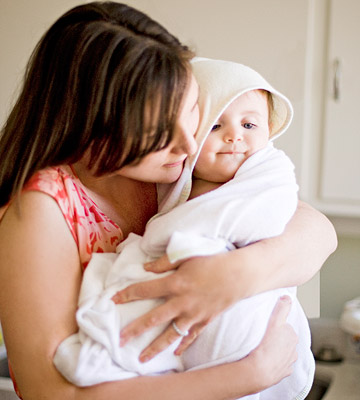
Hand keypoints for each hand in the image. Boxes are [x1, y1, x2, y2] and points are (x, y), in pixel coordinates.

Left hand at [112, 253, 238, 361]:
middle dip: (136, 330)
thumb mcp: (187, 256)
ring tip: (142, 359)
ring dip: (155, 347)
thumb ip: (165, 262)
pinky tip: (175, 354)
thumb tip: (146, 267)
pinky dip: (183, 345)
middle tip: (120, 340)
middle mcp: (182, 302)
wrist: (239, 275)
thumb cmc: (212, 261)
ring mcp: (194, 315)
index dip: (128, 294)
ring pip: (170, 335)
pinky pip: (191, 336)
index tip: (113, 300)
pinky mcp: (205, 321)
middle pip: (154, 318)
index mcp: (176, 283)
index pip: (146, 290)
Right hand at [246, 295, 297, 390]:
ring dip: (277, 351)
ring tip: (264, 349)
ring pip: (284, 353)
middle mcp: (294, 350)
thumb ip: (282, 308)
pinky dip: (275, 363)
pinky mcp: (283, 373)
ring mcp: (289, 363)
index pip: (286, 327)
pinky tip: (266, 360)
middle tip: (264, 337)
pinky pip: (280, 365)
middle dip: (278, 339)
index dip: (277, 326)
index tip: (268, 328)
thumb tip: (288, 297)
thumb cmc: (266, 345)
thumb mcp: (274, 321)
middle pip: (286, 340)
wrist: (259, 370)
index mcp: (293, 336)